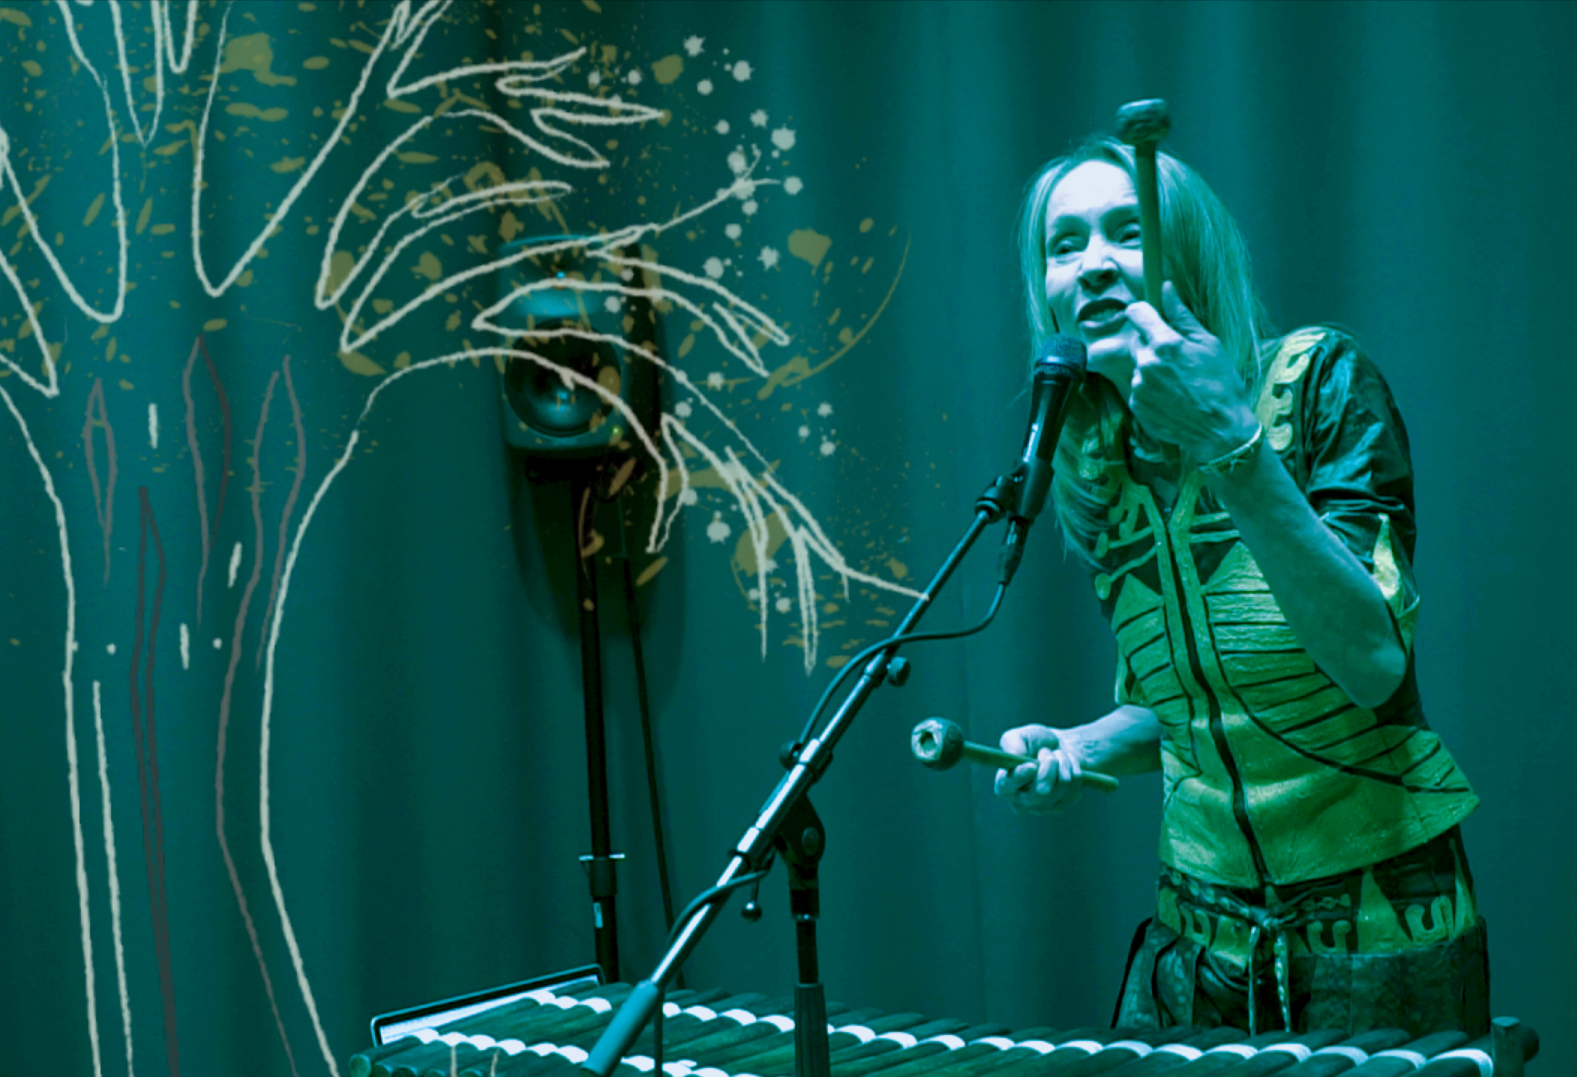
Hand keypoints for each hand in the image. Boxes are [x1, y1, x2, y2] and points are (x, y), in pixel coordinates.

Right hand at [993, 724, 1084, 813]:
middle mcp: (1020, 801)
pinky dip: (1074, 770)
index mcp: (1004, 783)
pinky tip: (1066, 765)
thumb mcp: (1021, 735)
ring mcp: (1042, 807)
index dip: (1020, 777)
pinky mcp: (1061, 806)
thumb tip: (1017, 756)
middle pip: (1039, 792)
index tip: (1032, 765)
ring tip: (1058, 755)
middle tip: (1048, 752)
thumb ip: (1013, 743)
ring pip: (1060, 787)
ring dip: (1063, 764)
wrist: (1059, 746)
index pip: (1007, 786)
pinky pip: (1074, 788)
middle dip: (1048, 767)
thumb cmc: (1035, 741)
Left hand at [1125, 282, 1257, 463]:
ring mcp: (1137, 386)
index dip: (1144, 312)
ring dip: (1153, 369)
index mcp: (1164, 344)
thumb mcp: (1209, 344)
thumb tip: (1165, 287)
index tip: (1151, 316)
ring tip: (1179, 382)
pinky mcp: (1135, 405)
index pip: (1136, 313)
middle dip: (1155, 345)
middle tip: (1179, 360)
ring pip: (1139, 365)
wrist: (1219, 429)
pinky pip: (1138, 388)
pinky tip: (1172, 397)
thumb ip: (1182, 315)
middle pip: (1139, 341)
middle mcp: (1145, 364)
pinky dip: (1151, 389)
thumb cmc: (1220, 384)